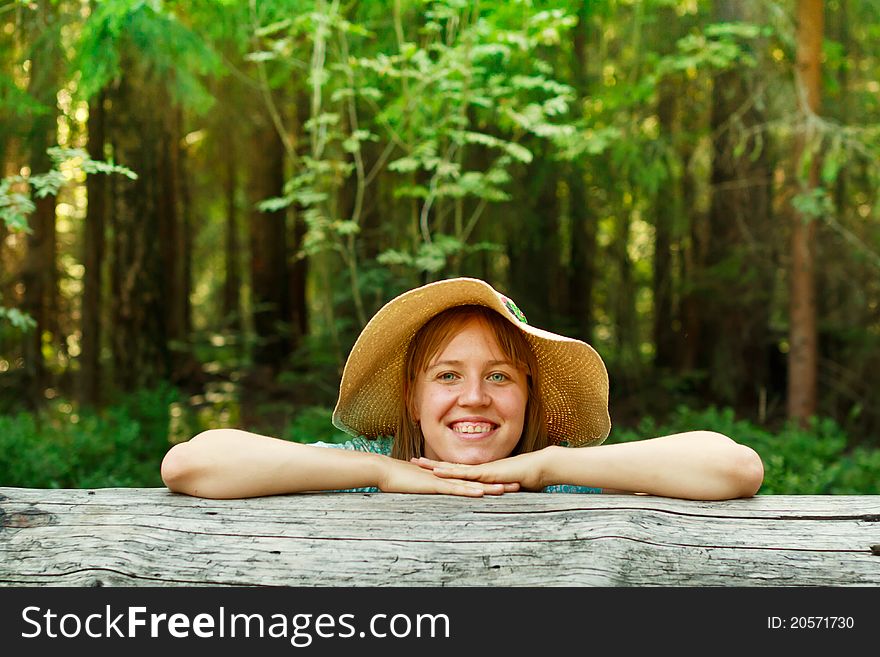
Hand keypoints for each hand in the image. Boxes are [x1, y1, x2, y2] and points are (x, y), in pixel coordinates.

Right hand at [377, 457, 516, 496]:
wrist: (383, 471)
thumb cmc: (399, 480)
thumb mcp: (420, 487)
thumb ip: (432, 489)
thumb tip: (441, 493)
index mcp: (448, 478)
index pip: (474, 480)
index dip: (491, 482)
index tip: (508, 485)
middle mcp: (449, 477)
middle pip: (478, 480)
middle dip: (498, 482)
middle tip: (519, 485)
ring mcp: (442, 480)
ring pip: (471, 483)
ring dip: (489, 487)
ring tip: (508, 490)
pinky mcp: (433, 485)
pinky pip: (454, 489)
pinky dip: (467, 491)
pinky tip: (480, 493)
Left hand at [411, 449, 551, 490]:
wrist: (541, 467)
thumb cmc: (530, 478)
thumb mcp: (511, 488)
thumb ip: (502, 493)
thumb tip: (499, 500)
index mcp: (483, 473)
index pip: (459, 471)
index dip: (443, 468)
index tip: (428, 467)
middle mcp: (479, 469)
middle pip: (451, 466)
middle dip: (432, 464)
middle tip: (414, 460)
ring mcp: (482, 470)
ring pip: (454, 468)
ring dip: (436, 466)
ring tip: (419, 463)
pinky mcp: (487, 473)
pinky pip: (465, 473)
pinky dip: (451, 472)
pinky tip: (438, 472)